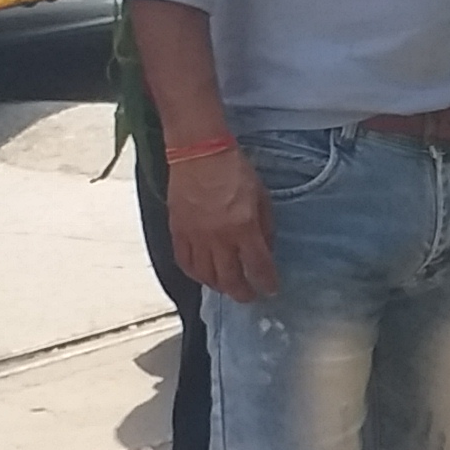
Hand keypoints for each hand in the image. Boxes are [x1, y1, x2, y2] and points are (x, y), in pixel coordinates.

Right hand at [168, 146, 277, 303]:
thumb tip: (266, 250)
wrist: (198, 152)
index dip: (266, 283)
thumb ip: (265, 226)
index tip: (271, 289)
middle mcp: (219, 238)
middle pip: (230, 279)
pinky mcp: (178, 232)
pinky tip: (203, 275)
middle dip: (243, 293)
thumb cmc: (233, 169)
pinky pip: (184, 262)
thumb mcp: (261, 195)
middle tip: (249, 296)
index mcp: (244, 227)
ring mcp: (196, 237)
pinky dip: (195, 274)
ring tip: (227, 287)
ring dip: (219, 286)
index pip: (258, 267)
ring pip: (206, 276)